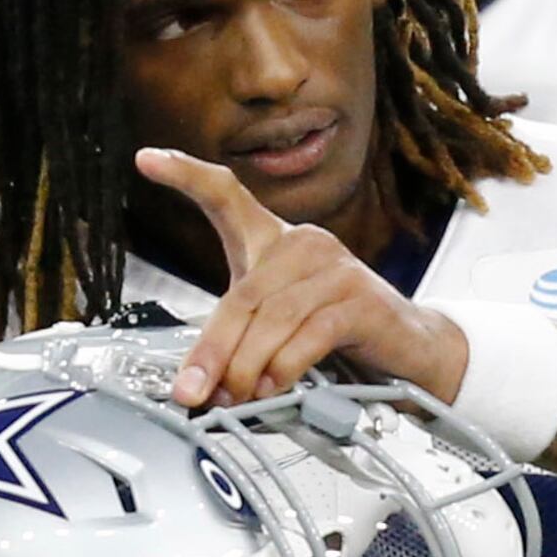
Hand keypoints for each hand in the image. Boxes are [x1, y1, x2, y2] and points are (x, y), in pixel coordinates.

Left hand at [135, 148, 470, 409]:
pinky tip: (274, 385)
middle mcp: (305, 244)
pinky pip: (311, 334)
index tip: (146, 159)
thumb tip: (199, 386)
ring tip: (237, 397)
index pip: (227, 196)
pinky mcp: (362, 301)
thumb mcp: (278, 330)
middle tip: (193, 390)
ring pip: (273, 319)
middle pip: (241, 296)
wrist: (410, 349)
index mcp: (276, 242)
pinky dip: (285, 366)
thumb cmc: (340, 333)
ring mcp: (337, 270)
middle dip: (212, 351)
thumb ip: (240, 344)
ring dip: (246, 366)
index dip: (186, 175)